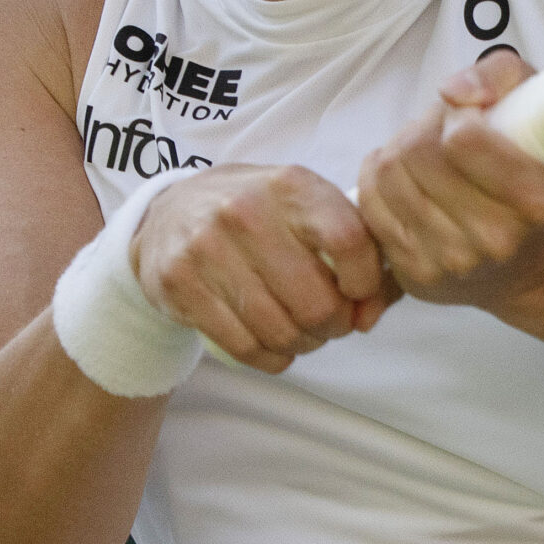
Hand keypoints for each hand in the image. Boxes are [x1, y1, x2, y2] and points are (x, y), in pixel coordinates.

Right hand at [130, 165, 400, 373]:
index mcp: (290, 185)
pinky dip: (270, 358)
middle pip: (317, 302)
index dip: (366, 283)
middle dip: (334, 326)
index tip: (358, 294)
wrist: (172, 211)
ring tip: (303, 334)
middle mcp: (246, 211)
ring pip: (281, 331)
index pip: (349, 242)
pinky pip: (244, 346)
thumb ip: (359, 253)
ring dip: (303, 345)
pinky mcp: (180, 283)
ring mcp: (208, 247)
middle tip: (330, 323)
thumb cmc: (260, 216)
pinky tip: (274, 347)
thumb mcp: (308, 210)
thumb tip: (370, 315)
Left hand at [356, 51, 543, 310]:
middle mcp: (497, 238)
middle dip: (422, 129)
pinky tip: (402, 178)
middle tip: (440, 134)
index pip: (462, 139)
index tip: (469, 117)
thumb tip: (452, 92)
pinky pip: (371, 205)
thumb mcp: (532, 108)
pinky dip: (377, 179)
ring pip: (389, 175)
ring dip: (398, 151)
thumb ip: (500, 75)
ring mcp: (454, 262)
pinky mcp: (418, 275)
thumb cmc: (524, 170)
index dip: (457, 115)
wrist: (523, 255)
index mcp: (534, 198)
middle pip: (418, 152)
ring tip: (423, 156)